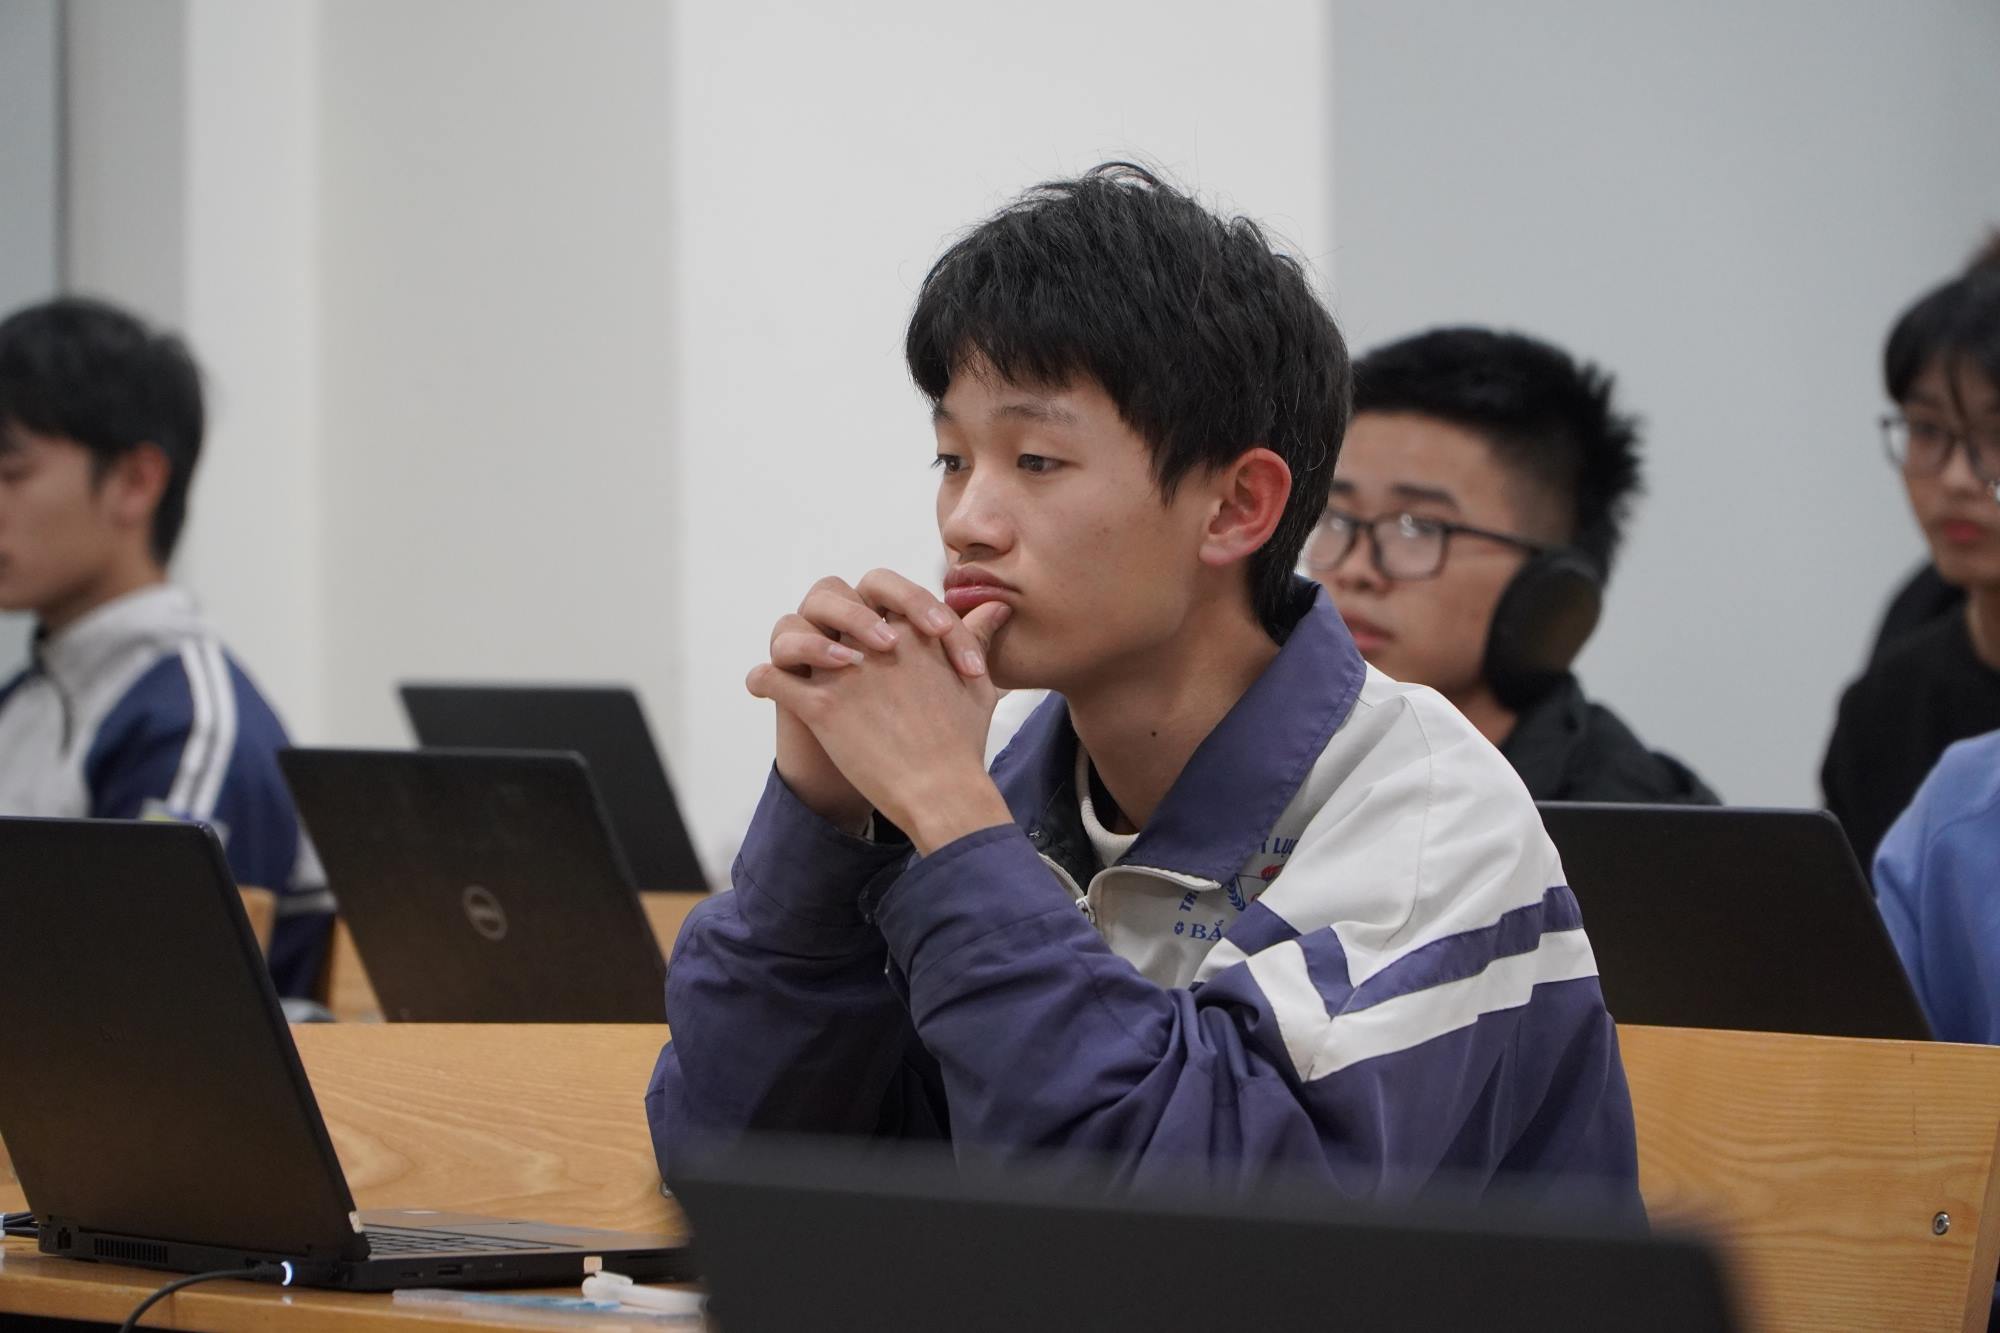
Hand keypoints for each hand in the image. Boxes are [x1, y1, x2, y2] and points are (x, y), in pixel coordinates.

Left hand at [763, 571, 999, 833]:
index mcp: (913, 633)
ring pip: (795, 632)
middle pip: (832, 597)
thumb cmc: (964, 743)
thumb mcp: (978, 684)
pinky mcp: (821, 706)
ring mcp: (845, 673)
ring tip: (791, 662)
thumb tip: (994, 608)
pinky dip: (762, 681)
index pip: (882, 591)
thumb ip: (976, 638)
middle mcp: (876, 643)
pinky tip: (764, 688)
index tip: (874, 635)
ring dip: (790, 645)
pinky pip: (774, 679)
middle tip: (830, 640)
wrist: (942, 791)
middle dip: (826, 612)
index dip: (875, 607)